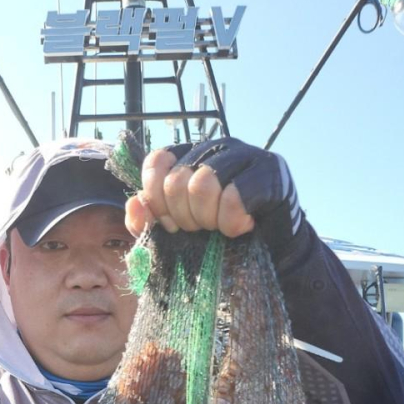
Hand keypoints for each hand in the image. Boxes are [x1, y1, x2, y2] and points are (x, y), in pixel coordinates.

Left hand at [125, 138, 303, 259]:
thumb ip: (148, 222)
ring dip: (209, 219)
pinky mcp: (270, 171)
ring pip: (204, 183)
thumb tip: (134, 202)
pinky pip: (236, 196)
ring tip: (222, 230)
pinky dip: (232, 221)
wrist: (270, 256)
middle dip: (185, 217)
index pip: (157, 163)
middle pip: (178, 179)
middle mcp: (215, 148)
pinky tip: (241, 228)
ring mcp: (245, 154)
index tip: (172, 225)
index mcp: (190, 157)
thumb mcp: (175, 236)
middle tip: (203, 230)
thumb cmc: (221, 243)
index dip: (158, 200)